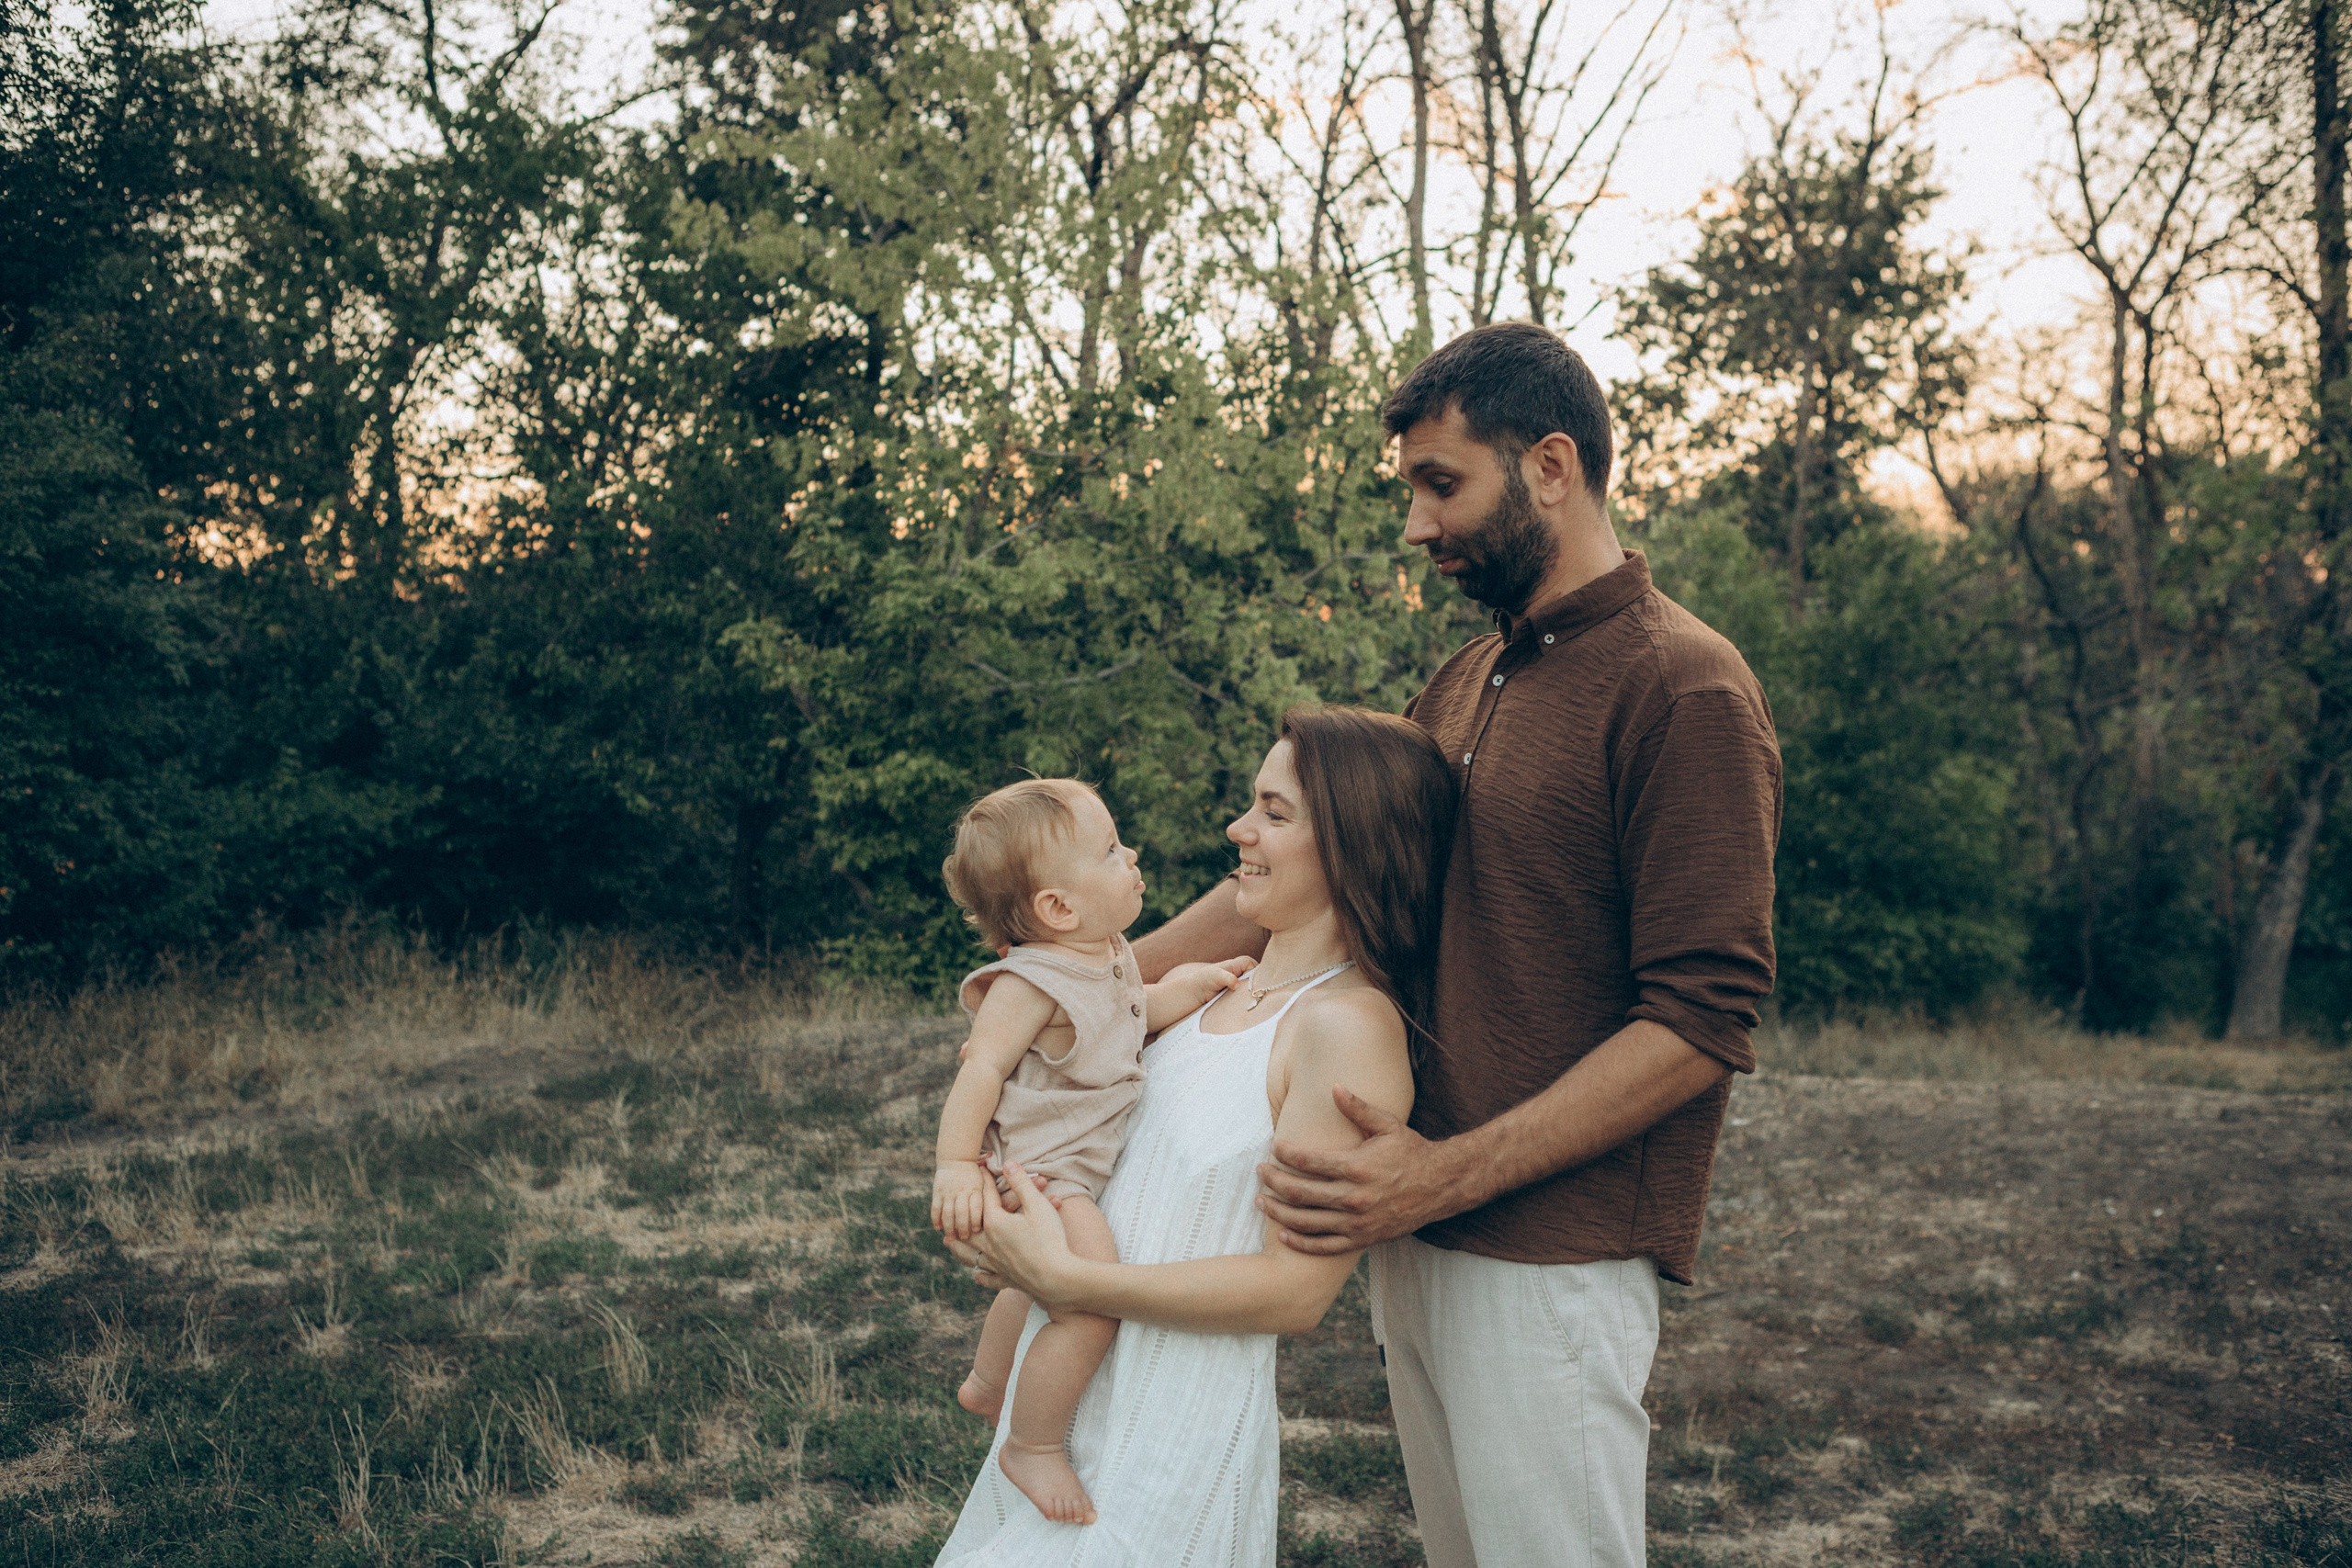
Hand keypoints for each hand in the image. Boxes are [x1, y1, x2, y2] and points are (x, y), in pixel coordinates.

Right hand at [932, 1161, 989, 1239]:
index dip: (975, 1220)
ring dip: (949, 1227)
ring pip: (948, 1212)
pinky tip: (938, 1228)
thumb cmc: (974, 1176)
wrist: (957, 1159)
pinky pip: (936, 1207)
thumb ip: (987, 1198)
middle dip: (962, 1227)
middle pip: (961, 1212)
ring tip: (950, 1237)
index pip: (976, 1207)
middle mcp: (962, 1190)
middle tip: (964, 1237)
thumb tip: (995, 1217)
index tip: (976, 1230)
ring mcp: (949, 1191)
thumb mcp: (984, 1183)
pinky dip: (936, 1219)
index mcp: (976, 1189)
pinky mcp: (938, 1191)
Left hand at [963, 1160, 1078, 1304]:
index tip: (980, 1168)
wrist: (1057, 1279)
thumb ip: (1021, 1184)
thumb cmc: (1049, 1239)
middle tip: (949, 1211)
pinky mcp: (1007, 1280)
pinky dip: (982, 1276)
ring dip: (959, 1248)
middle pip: (968, 1227)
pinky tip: (977, 1276)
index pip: (986, 1196)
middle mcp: (990, 1244)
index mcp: (995, 1223)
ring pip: (971, 1255)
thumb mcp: (1037, 1205)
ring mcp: (997, 1264)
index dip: (984, 1180)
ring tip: (950, 1244)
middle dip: (960, 1216)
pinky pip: (989, 1278)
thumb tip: (1008, 1163)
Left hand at [1158, 956, 1253, 1006]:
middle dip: (1257, 985)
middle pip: (1257, 978)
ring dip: (1252, 994)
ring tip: (1250, 1001)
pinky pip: (1247, 997)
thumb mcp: (1215, 975)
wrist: (1194, 994)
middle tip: (1255, 994)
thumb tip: (1236, 983)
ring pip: (1253, 988)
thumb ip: (1227, 977)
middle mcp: (1242, 973)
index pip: (1255, 966)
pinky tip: (1246, 1005)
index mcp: (1239, 964)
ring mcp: (1241, 985)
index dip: (1257, 973)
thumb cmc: (1204, 979)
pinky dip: (1247, 1000)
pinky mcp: (1238, 996)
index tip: (1254, 984)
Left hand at [1255, 1086, 1459, 1254]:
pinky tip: (1283, 1234)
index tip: (1273, 1149)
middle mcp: (1354, 1197)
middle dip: (1274, 1182)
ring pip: (1307, 1221)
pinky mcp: (1362, 1239)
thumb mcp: (1387, 1125)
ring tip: (1261, 1202)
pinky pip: (1325, 1246)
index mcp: (1357, 1167)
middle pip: (1300, 1192)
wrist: (1440, 1186)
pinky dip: (1301, 1242)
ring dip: (1279, 1212)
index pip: (1308, 1161)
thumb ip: (1358, 1108)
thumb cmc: (1411, 1152)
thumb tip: (1334, 1086)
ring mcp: (1357, 1223)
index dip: (1286, 1155)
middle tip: (1260, 1172)